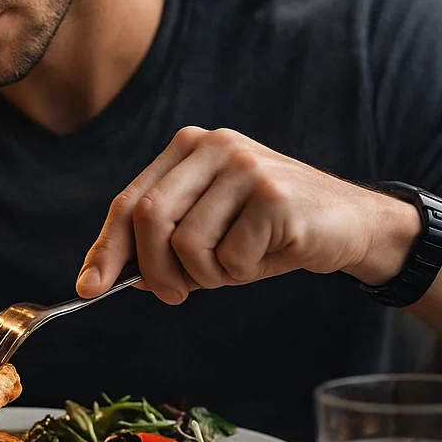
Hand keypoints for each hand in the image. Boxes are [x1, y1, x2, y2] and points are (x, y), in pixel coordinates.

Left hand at [77, 127, 418, 304]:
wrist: (352, 224)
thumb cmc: (271, 232)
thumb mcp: (209, 230)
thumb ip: (159, 242)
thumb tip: (100, 276)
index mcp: (190, 148)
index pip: (129, 200)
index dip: (106, 248)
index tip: (89, 288)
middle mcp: (214, 147)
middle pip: (149, 218)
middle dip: (155, 271)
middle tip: (177, 294)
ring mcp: (245, 167)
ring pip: (187, 244)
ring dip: (207, 275)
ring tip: (237, 265)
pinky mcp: (274, 196)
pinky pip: (230, 259)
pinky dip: (242, 274)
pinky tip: (268, 256)